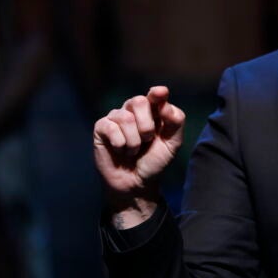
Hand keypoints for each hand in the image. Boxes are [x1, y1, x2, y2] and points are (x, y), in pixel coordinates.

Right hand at [93, 86, 185, 224]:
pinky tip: (120, 150)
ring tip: (133, 150)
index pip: (156, 95)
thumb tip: (166, 105)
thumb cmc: (154, 161)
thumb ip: (175, 123)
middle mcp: (133, 110)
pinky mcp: (101, 127)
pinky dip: (120, 143)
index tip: (160, 93)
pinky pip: (110, 127)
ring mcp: (116, 117)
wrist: (136, 183)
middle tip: (147, 140)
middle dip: (146, 125)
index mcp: (153, 111)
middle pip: (139, 101)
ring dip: (134, 141)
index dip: (157, 93)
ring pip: (125, 117)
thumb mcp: (172, 144)